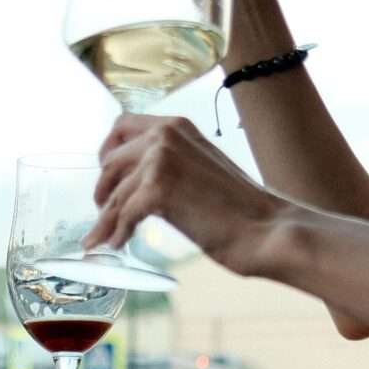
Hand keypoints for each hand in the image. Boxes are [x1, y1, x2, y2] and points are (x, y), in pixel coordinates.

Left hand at [85, 112, 289, 275]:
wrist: (266, 228)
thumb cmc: (240, 208)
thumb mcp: (201, 168)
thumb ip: (172, 164)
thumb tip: (138, 182)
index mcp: (177, 126)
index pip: (122, 125)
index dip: (108, 151)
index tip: (108, 176)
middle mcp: (165, 135)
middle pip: (110, 160)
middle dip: (103, 189)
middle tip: (103, 212)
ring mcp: (160, 159)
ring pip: (114, 192)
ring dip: (106, 219)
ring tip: (104, 238)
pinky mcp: (158, 189)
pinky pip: (122, 214)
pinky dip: (117, 232)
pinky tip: (120, 244)